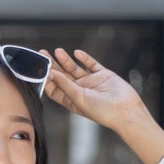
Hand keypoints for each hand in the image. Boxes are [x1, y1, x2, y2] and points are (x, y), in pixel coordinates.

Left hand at [41, 47, 163, 163]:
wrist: (125, 110)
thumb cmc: (102, 112)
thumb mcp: (79, 98)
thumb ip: (65, 85)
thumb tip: (50, 74)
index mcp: (72, 100)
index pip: (55, 89)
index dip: (46, 79)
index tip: (38, 69)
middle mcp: (80, 91)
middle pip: (62, 76)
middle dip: (52, 66)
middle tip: (42, 54)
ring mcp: (91, 82)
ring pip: (75, 69)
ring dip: (66, 60)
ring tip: (57, 51)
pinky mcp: (103, 75)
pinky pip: (92, 64)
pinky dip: (85, 58)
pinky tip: (77, 53)